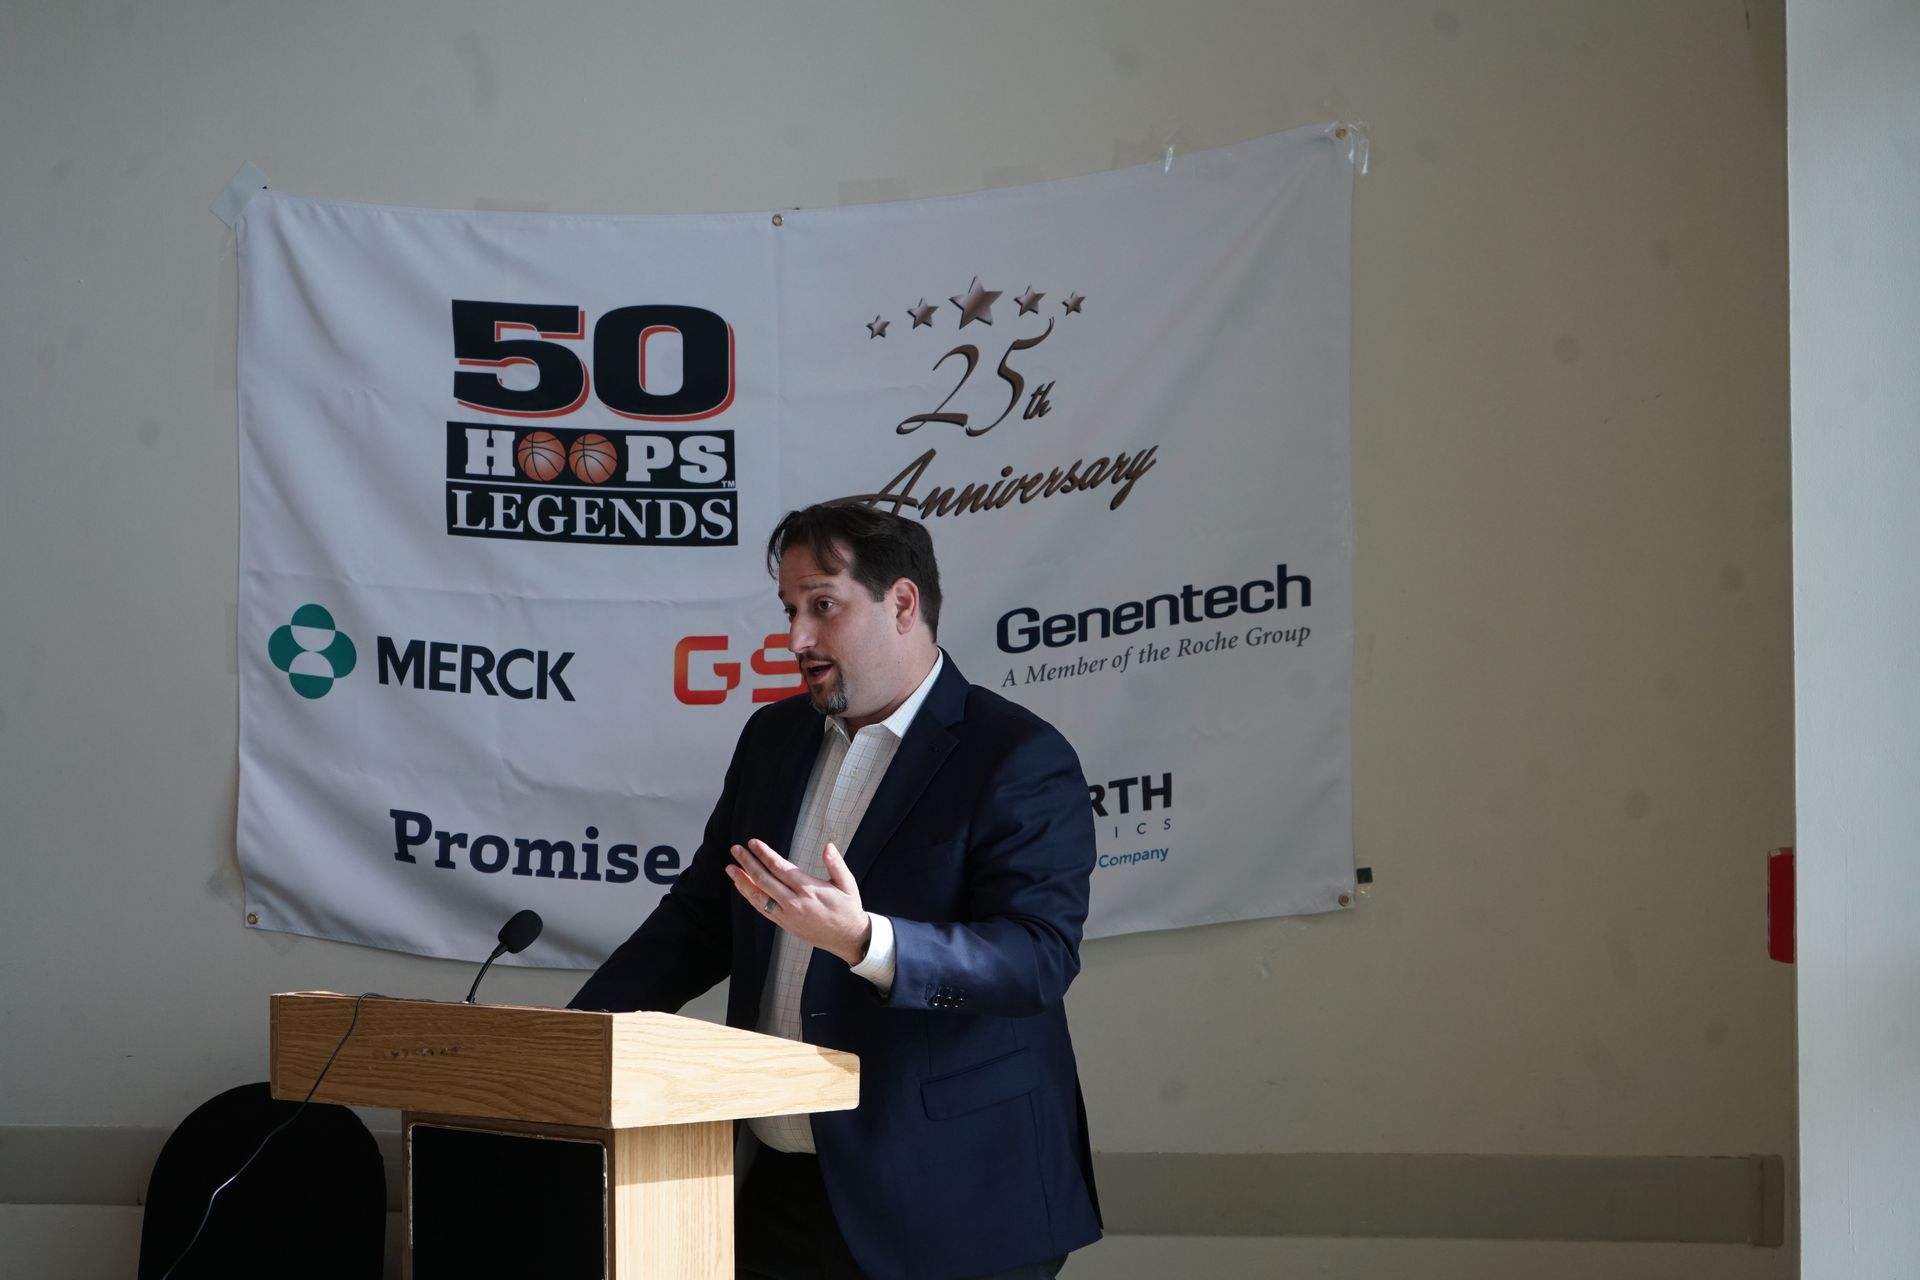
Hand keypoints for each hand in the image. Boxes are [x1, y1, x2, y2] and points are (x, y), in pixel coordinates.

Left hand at [727, 839, 872, 966]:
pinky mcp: (785, 924)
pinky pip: (762, 909)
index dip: (764, 854)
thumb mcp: (847, 883)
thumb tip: (828, 846)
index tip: (752, 843)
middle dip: (748, 863)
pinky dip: (750, 897)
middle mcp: (794, 902)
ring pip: (758, 896)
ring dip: (742, 881)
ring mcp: (787, 915)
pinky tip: (742, 887)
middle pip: (764, 879)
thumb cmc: (848, 908)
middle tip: (735, 850)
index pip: (780, 868)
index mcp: (809, 889)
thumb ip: (836, 864)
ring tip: (730, 868)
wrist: (848, 938)